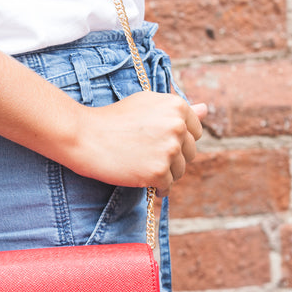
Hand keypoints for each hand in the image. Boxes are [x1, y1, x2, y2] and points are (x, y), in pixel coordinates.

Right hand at [70, 91, 206, 195]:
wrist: (85, 136)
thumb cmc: (114, 118)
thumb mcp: (147, 104)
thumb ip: (177, 110)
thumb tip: (206, 109)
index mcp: (176, 106)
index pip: (195, 131)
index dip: (178, 139)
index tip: (158, 141)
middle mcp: (177, 127)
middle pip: (189, 152)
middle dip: (172, 157)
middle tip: (146, 154)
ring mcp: (169, 150)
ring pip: (180, 170)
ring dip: (165, 172)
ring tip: (142, 165)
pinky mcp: (158, 172)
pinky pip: (167, 186)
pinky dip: (157, 187)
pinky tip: (141, 178)